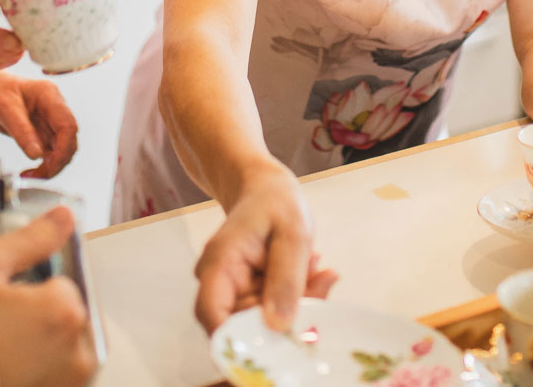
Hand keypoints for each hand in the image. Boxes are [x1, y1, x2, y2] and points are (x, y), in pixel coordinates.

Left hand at [0, 73, 79, 178]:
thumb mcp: (3, 109)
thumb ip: (21, 131)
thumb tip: (37, 156)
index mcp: (49, 96)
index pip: (68, 125)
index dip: (64, 149)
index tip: (49, 167)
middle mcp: (54, 108)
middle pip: (69, 139)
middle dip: (58, 162)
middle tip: (37, 176)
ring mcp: (50, 120)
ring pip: (62, 148)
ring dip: (52, 166)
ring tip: (30, 176)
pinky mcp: (43, 131)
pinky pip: (51, 151)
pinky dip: (44, 165)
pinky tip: (31, 172)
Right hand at [0, 206, 97, 386]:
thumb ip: (28, 239)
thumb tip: (63, 217)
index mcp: (66, 312)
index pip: (61, 285)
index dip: (29, 289)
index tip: (1, 303)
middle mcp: (78, 353)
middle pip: (65, 318)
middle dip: (38, 318)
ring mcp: (69, 384)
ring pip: (63, 350)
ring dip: (41, 347)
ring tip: (0, 350)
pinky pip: (55, 378)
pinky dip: (37, 372)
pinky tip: (6, 367)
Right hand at [195, 163, 338, 332]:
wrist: (268, 189)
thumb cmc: (276, 203)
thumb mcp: (292, 235)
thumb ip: (286, 279)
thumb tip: (278, 326)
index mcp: (219, 266)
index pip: (213, 317)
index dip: (239, 340)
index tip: (280, 343)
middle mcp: (219, 285)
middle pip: (244, 326)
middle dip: (285, 317)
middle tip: (319, 285)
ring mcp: (235, 293)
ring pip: (263, 323)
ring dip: (296, 305)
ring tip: (315, 269)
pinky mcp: (251, 296)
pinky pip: (273, 312)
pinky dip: (297, 299)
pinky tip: (310, 271)